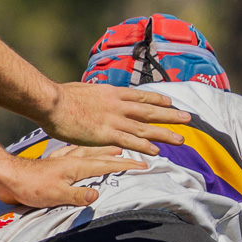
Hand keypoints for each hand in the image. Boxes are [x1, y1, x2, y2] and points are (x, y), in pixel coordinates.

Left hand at [0, 146, 146, 208]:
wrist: (6, 177)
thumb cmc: (31, 187)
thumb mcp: (56, 195)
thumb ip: (78, 195)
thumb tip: (97, 194)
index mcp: (76, 167)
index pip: (107, 166)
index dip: (126, 166)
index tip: (142, 165)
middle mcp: (71, 159)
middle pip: (100, 155)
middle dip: (118, 155)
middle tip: (132, 153)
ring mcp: (61, 159)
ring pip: (88, 152)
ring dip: (102, 150)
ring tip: (113, 149)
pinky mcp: (51, 162)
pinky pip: (73, 153)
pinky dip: (82, 151)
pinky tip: (80, 151)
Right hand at [41, 82, 189, 154]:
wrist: (52, 102)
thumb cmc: (61, 97)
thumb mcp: (83, 90)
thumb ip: (95, 96)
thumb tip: (96, 96)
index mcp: (112, 93)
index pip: (140, 97)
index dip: (157, 100)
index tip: (170, 103)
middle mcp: (118, 105)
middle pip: (149, 111)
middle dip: (170, 115)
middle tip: (188, 118)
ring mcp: (114, 119)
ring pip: (145, 127)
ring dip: (164, 133)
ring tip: (181, 138)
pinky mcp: (107, 134)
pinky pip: (130, 141)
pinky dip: (145, 146)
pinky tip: (157, 151)